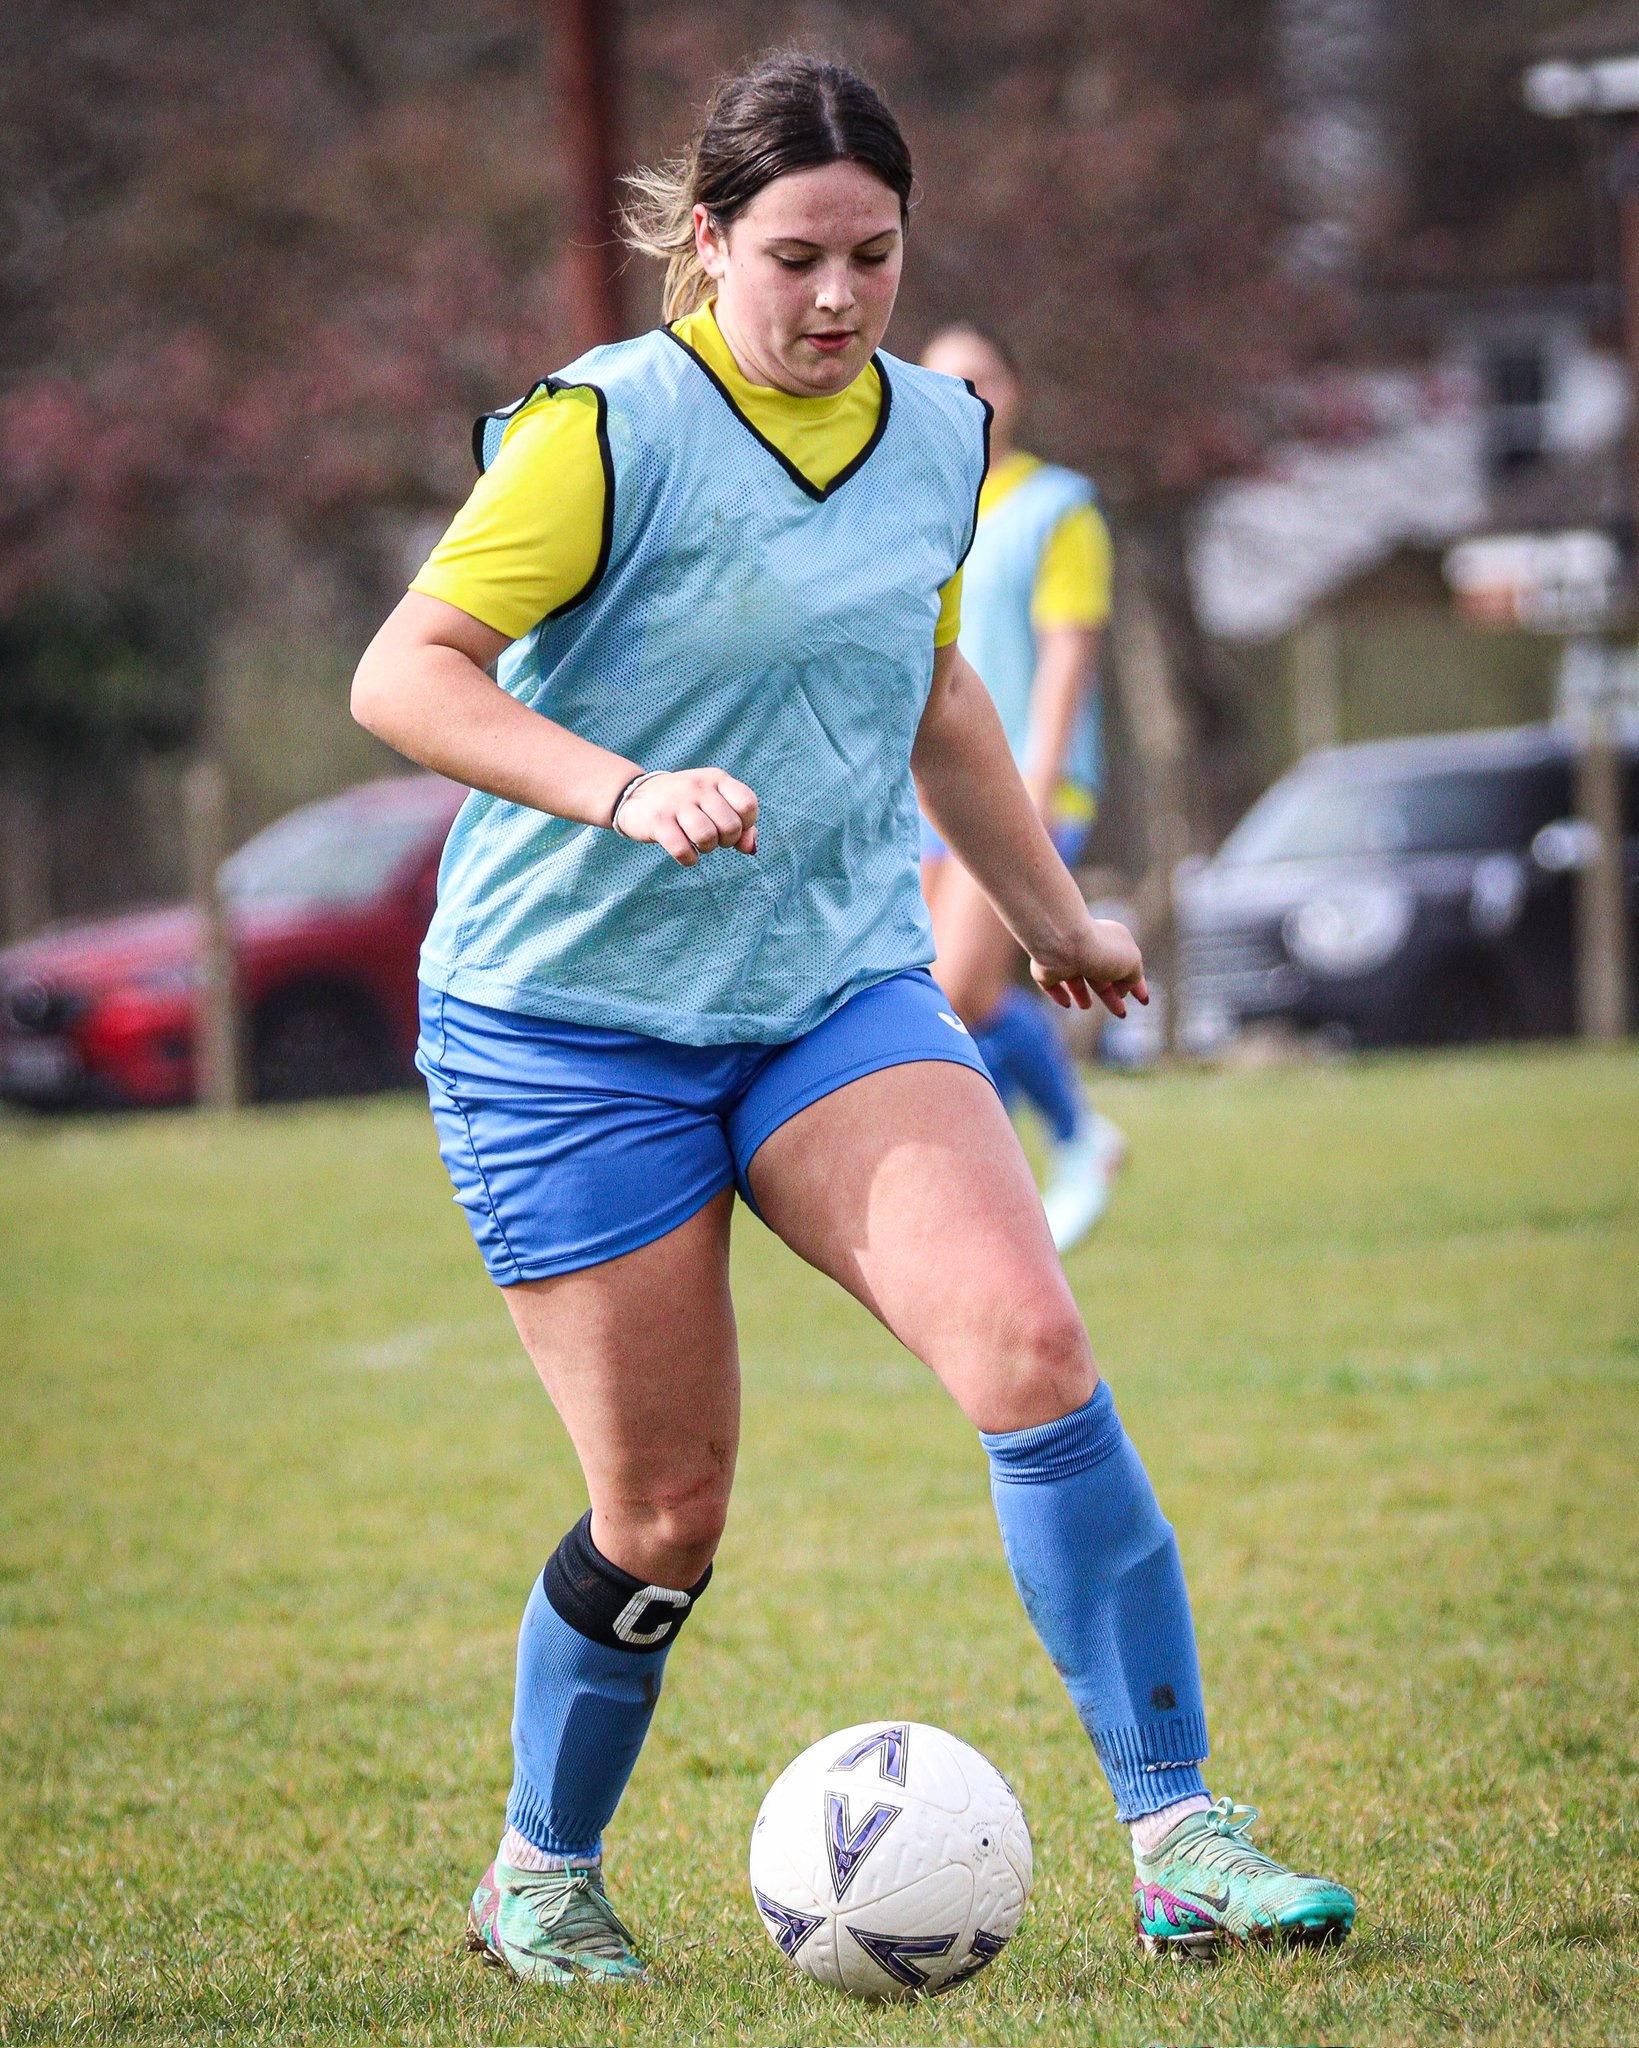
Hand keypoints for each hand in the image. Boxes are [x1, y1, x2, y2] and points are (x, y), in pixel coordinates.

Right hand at [614, 767, 758, 865]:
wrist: (635, 795)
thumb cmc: (684, 804)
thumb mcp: (714, 804)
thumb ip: (739, 824)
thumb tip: (751, 848)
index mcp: (716, 779)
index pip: (748, 804)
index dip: (746, 824)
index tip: (732, 826)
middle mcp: (698, 787)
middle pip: (731, 826)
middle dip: (727, 841)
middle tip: (714, 838)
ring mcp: (677, 803)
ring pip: (707, 838)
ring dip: (707, 849)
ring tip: (698, 844)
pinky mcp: (658, 821)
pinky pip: (683, 850)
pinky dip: (688, 859)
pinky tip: (685, 853)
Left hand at [1030, 915, 1148, 1017]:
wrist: (1063, 944)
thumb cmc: (1102, 950)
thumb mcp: (1132, 963)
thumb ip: (1133, 978)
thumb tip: (1121, 991)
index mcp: (1112, 941)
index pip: (1126, 966)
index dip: (1137, 985)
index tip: (1144, 1001)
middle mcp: (1088, 947)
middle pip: (1101, 976)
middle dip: (1111, 995)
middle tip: (1121, 1013)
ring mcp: (1065, 958)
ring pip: (1075, 979)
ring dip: (1081, 993)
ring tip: (1086, 1006)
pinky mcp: (1046, 969)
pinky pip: (1052, 982)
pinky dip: (1058, 993)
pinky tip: (1066, 1003)